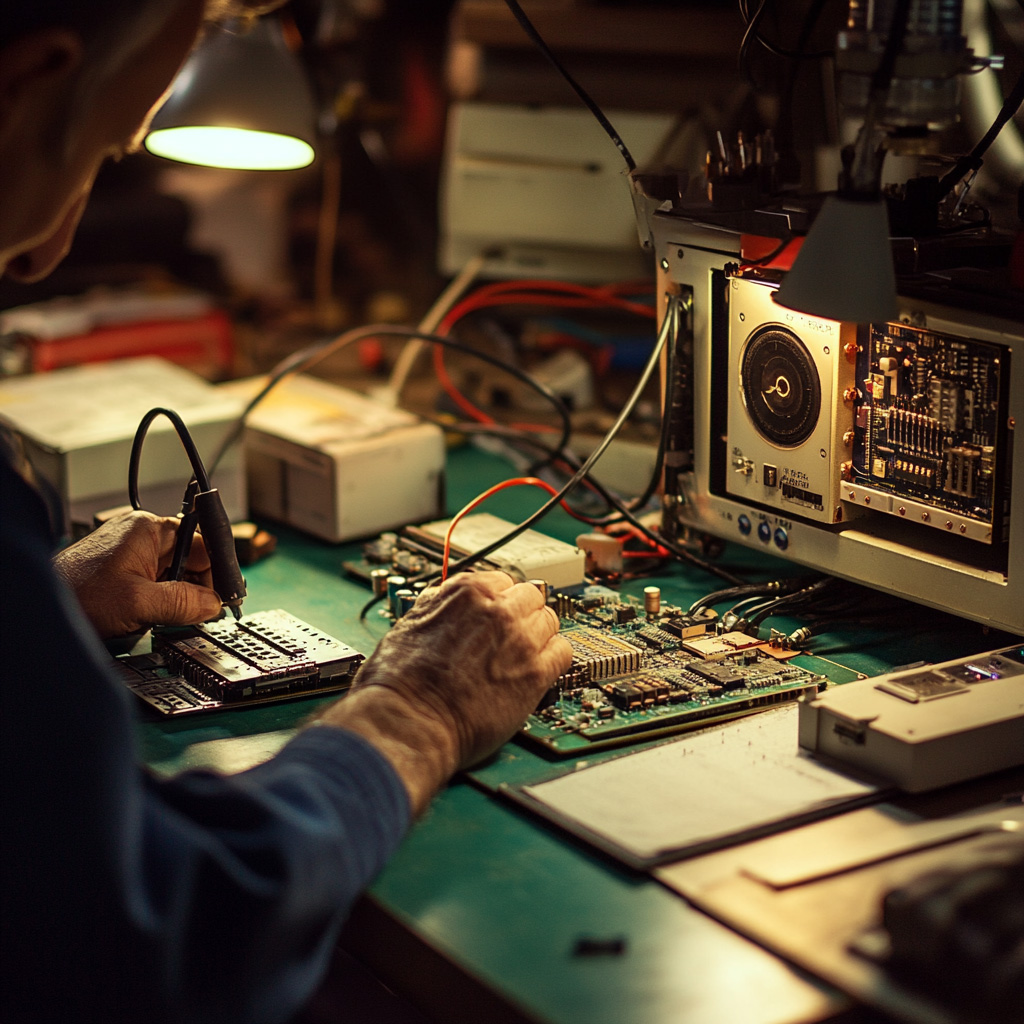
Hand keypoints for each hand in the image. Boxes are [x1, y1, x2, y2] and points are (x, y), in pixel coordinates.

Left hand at [53, 511, 223, 638]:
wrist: (36, 612)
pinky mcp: (123, 573)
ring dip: (178, 599)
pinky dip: (162, 602)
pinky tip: (156, 617)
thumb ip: (183, 602)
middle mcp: (142, 537)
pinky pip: (157, 585)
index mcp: (148, 529)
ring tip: (169, 617)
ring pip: (175, 576)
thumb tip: (214, 605)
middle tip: (198, 614)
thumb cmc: (75, 595)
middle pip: (191, 561)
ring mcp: (132, 555)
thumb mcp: (139, 602)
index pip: (203, 544)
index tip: (226, 596)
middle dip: (196, 589)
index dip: (217, 572)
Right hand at [316, 571, 571, 812]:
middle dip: (523, 613)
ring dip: (540, 635)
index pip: (501, 581)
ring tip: (525, 655)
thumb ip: (435, 606)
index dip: (499, 600)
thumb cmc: (399, 683)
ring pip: (550, 622)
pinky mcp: (535, 674)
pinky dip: (554, 660)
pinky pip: (563, 653)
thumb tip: (442, 600)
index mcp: (466, 592)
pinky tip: (540, 671)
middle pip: (531, 597)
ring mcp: (520, 640)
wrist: (409, 722)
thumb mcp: (408, 624)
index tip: (499, 614)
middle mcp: (497, 610)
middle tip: (514, 634)